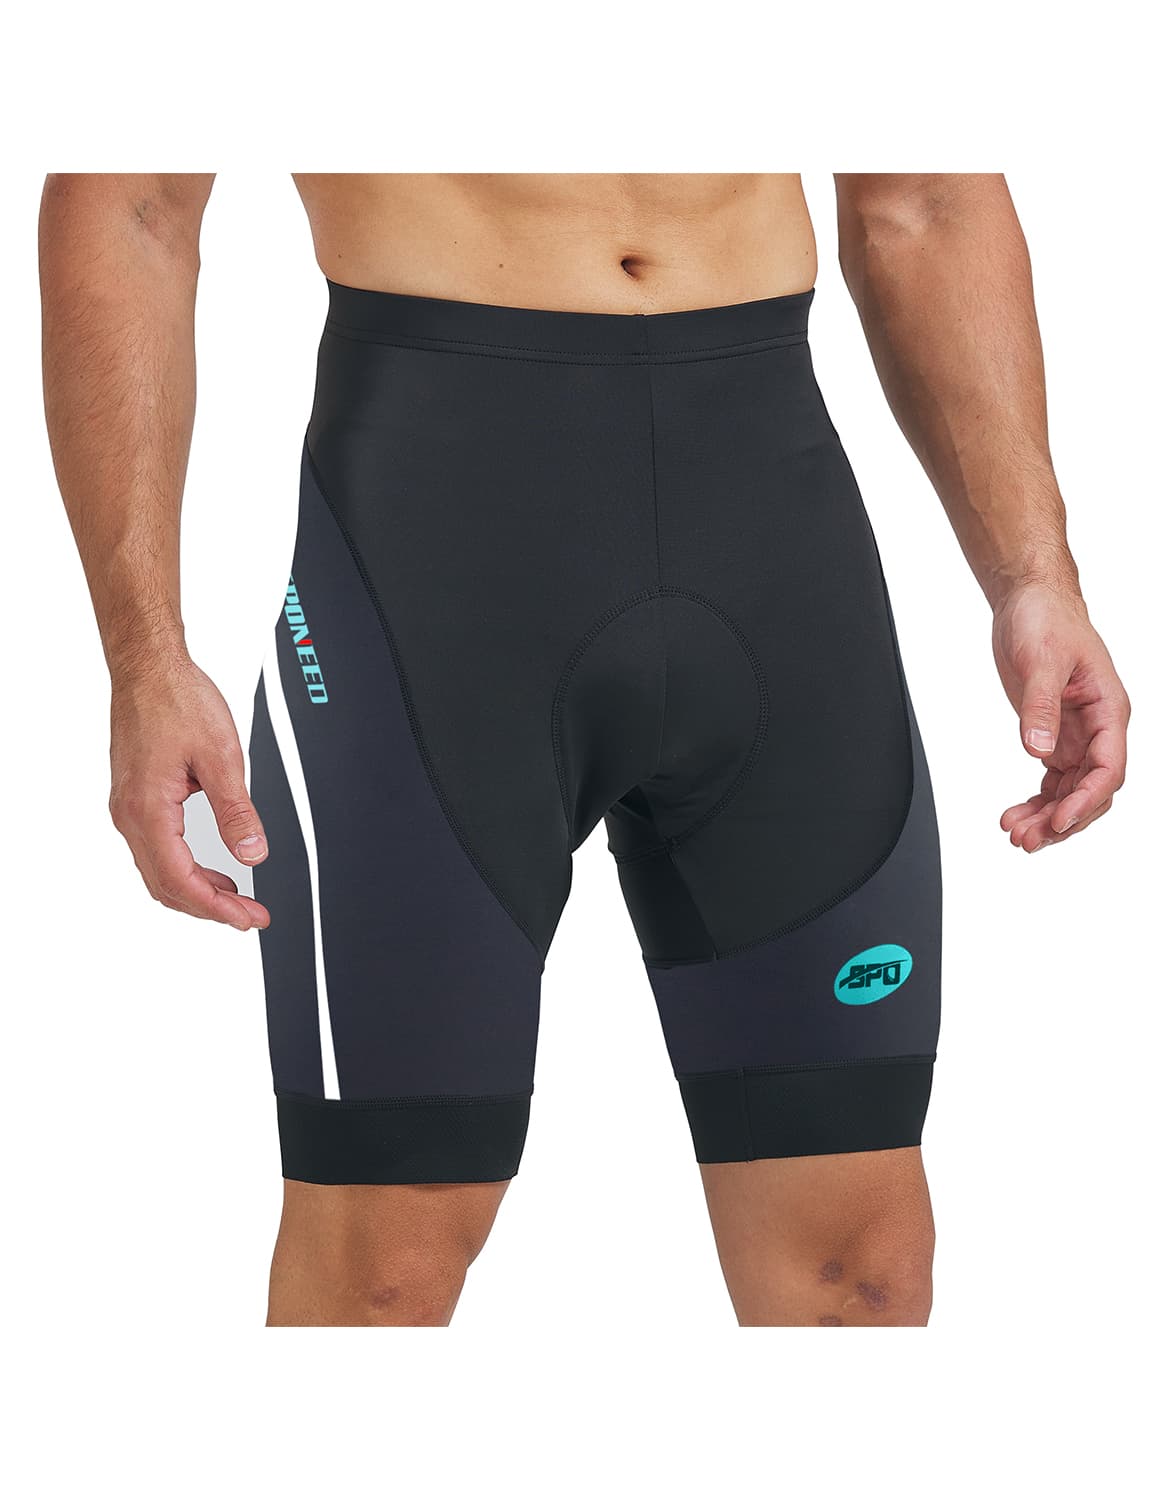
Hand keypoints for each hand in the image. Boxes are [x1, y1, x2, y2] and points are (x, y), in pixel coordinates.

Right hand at [108, 655, 270, 929]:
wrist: (149, 669)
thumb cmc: (177, 700)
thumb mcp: (222, 757)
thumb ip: (237, 811)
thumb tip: (253, 853)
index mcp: (149, 809)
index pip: (181, 880)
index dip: (217, 908)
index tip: (248, 918)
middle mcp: (130, 814)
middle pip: (166, 885)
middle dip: (209, 908)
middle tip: (249, 917)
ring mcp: (128, 808)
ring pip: (159, 871)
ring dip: (197, 891)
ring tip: (236, 899)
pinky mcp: (134, 798)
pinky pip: (156, 849)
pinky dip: (184, 868)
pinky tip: (211, 869)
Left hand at [993, 583, 1128, 852]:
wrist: (1030, 602)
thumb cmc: (1047, 620)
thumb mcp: (1041, 660)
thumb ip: (1041, 707)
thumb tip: (1038, 749)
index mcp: (1108, 710)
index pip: (1108, 768)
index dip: (1086, 800)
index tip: (1059, 822)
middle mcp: (1098, 728)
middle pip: (1090, 790)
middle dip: (1062, 820)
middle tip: (1027, 840)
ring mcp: (1076, 735)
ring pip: (1070, 791)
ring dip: (1046, 817)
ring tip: (1015, 834)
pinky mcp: (1053, 736)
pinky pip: (1052, 781)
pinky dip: (1037, 801)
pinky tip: (1016, 814)